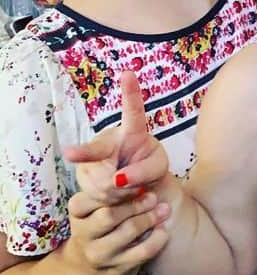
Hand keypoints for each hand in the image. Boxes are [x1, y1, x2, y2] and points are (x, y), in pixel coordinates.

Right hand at [63, 70, 169, 205]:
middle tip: (126, 182)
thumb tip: (117, 179)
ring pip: (100, 183)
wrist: (131, 186)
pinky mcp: (81, 179)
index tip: (128, 73)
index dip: (131, 92)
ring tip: (125, 187)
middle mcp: (107, 141)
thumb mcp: (156, 168)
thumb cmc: (148, 168)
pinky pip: (93, 196)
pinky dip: (108, 202)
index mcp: (132, 131)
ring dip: (117, 193)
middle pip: (103, 157)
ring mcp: (90, 161)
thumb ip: (145, 172)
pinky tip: (113, 196)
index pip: (133, 110)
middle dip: (118, 177)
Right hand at [63, 188, 170, 274]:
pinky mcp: (116, 270)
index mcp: (78, 211)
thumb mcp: (96, 204)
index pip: (94, 196)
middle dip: (136, 204)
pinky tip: (163, 231)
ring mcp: (99, 254)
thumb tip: (133, 172)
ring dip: (150, 218)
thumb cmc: (99, 225)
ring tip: (164, 210)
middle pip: (110, 215)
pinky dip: (157, 239)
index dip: (118, 188)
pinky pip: (142, 252)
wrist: (84, 269)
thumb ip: (112, 187)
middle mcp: (83, 234)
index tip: (137, 182)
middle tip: (153, 197)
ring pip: (128, 232)